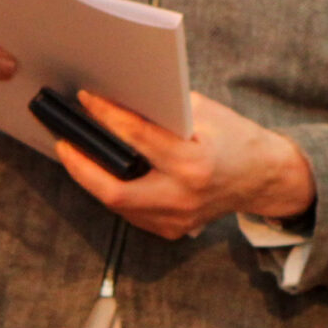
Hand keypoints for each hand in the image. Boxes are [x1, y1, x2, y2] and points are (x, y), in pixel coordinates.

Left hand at [56, 90, 314, 240]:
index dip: (106, 115)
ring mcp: (177, 218)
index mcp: (194, 163)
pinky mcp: (172, 229)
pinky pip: (131, 213)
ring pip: (117, 204)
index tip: (86, 99)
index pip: (137, 137)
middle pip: (113, 189)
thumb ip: (166, 109)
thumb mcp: (207, 113)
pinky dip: (114, 191)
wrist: (264, 178)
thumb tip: (121, 97)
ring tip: (76, 153)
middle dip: (80, 165)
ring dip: (92, 179)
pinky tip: (103, 173)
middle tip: (63, 142)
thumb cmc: (236, 138)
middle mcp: (183, 196)